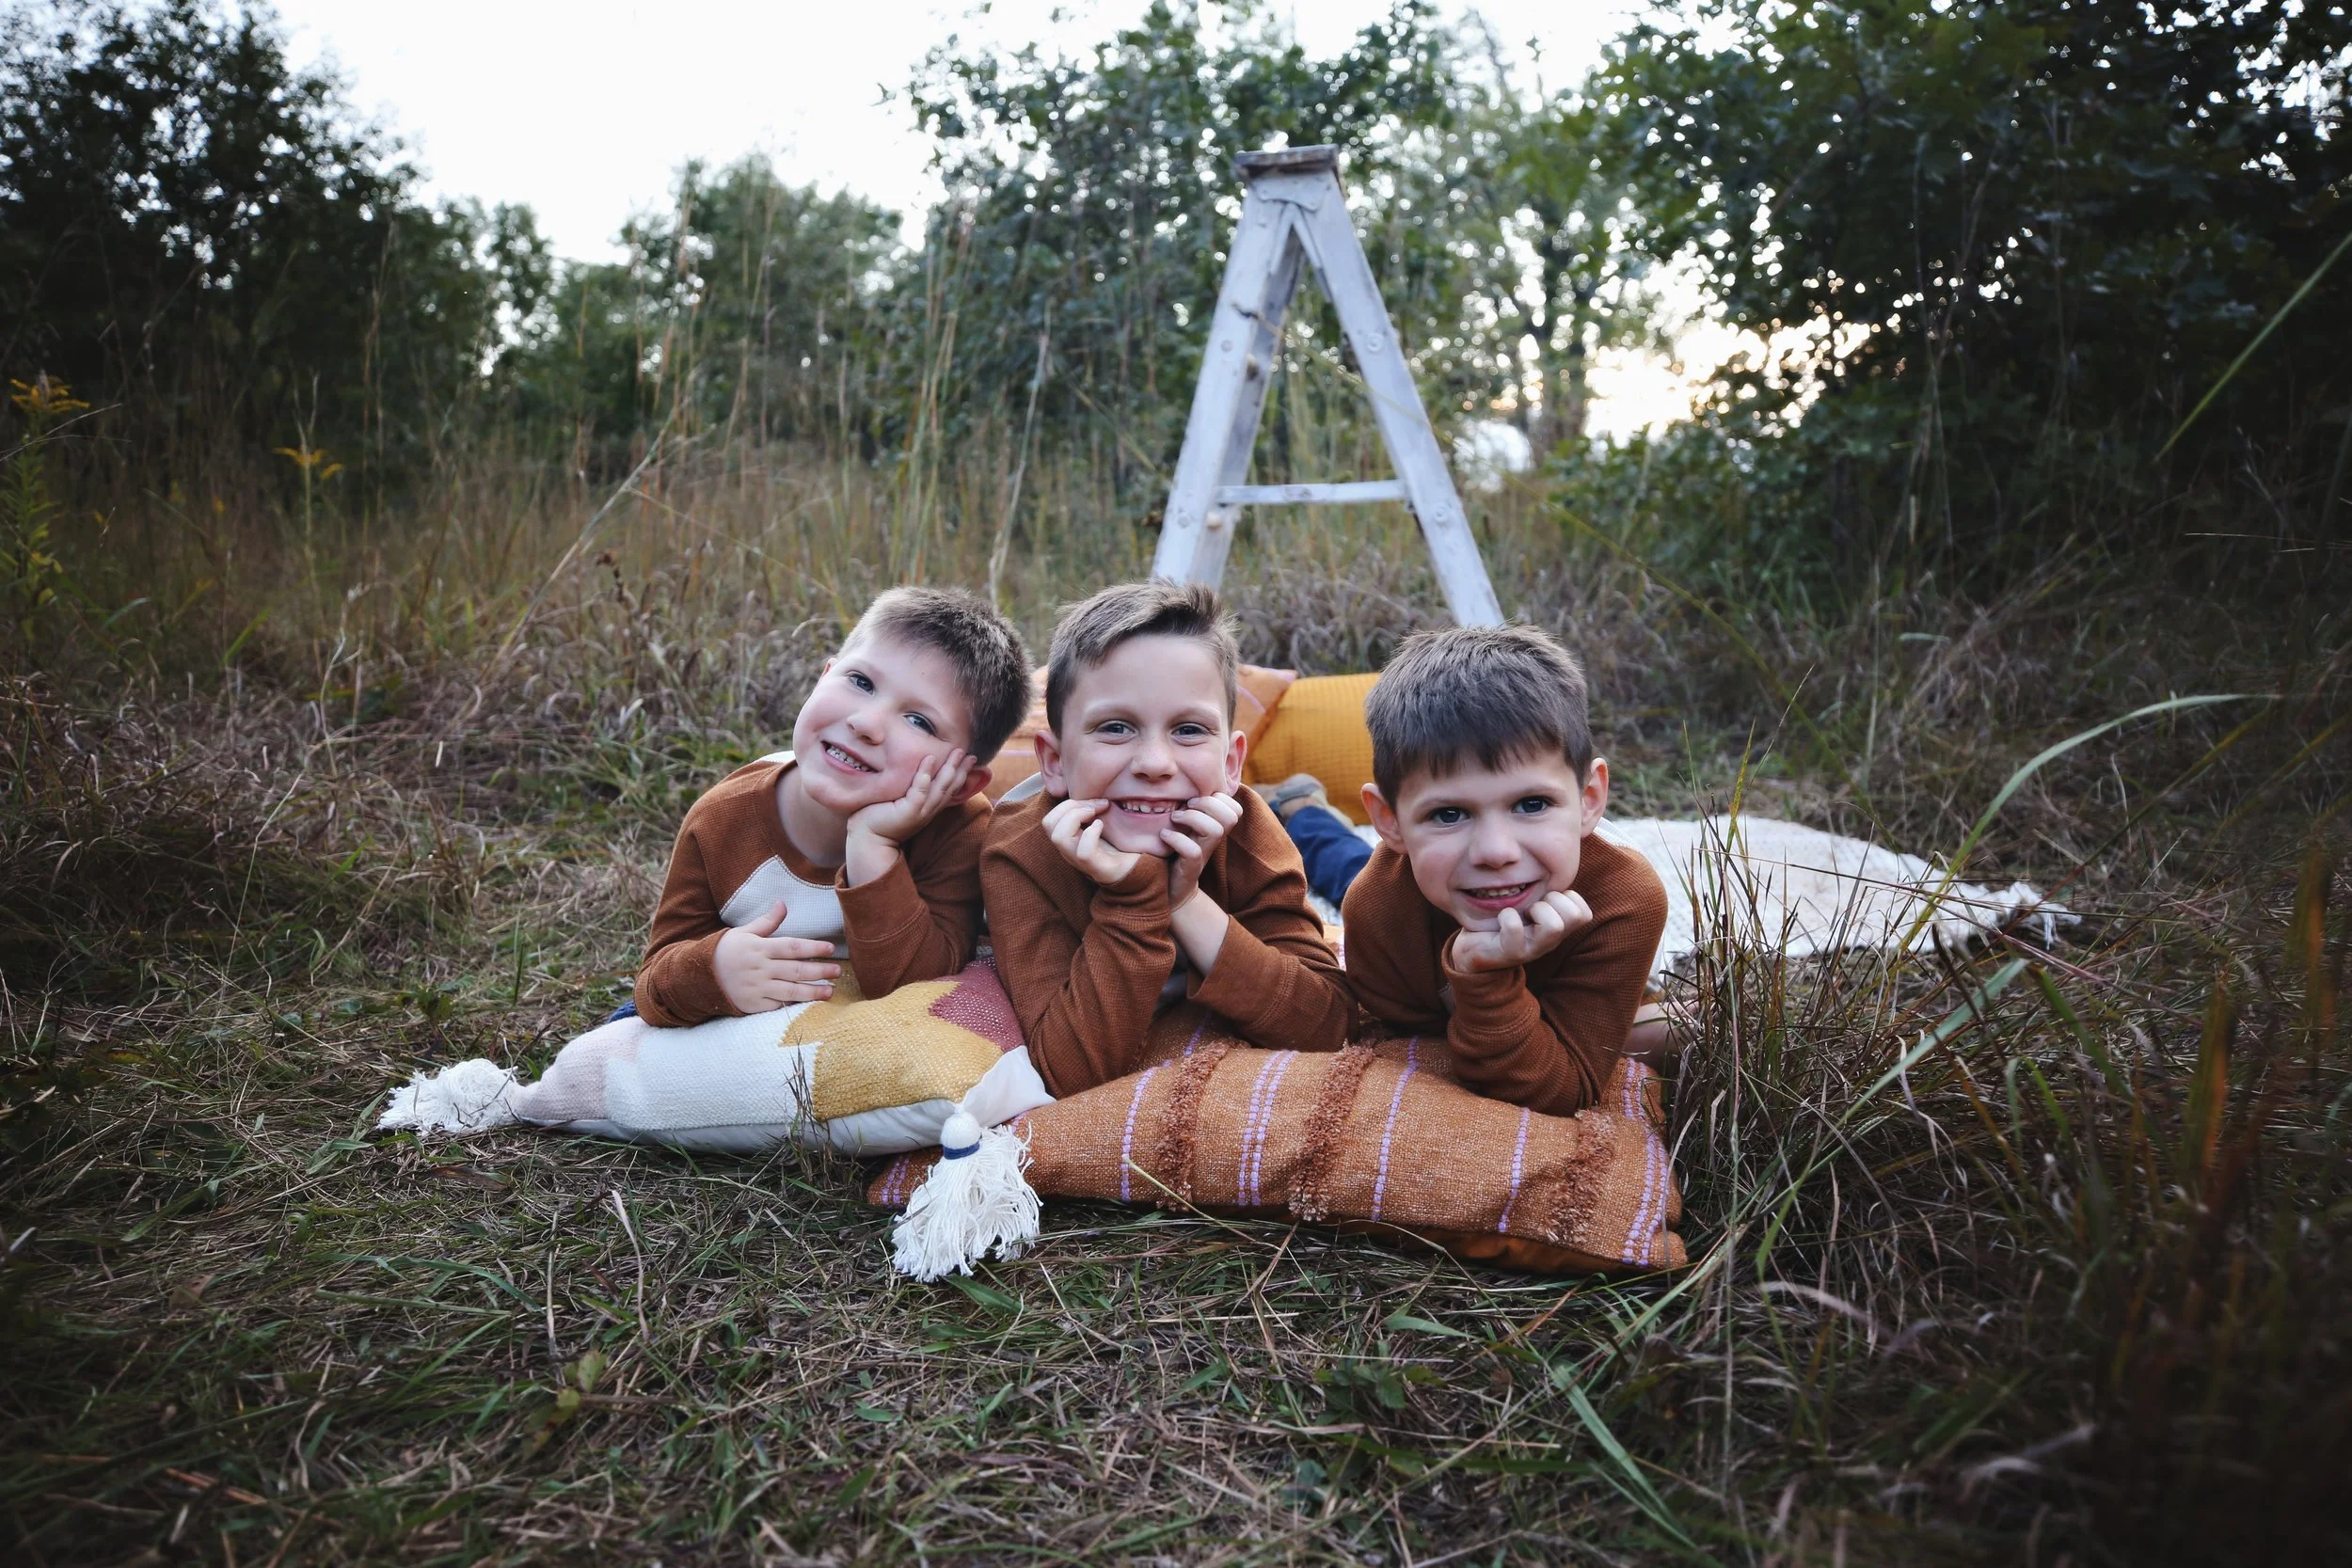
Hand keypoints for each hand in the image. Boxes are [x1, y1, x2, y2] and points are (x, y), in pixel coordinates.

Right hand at [713, 901, 840, 1011]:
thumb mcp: (744, 932)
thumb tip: (783, 904)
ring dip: (813, 992)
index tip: (830, 948)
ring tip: (831, 991)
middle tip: (838, 971)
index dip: (813, 948)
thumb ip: (767, 922)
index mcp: (759, 948)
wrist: (699, 976)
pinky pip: (777, 1005)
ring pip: (790, 991)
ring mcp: (757, 988)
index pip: (792, 947)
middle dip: (820, 971)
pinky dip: (794, 1004)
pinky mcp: (753, 1005)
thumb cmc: (726, 950)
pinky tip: (810, 1003)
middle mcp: (760, 969)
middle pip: (796, 970)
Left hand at [844, 749, 976, 882]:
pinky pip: (920, 790)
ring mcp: (920, 811)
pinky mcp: (909, 811)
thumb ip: (908, 788)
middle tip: (972, 754)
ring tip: (958, 752)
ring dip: (950, 768)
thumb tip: (910, 770)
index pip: (949, 789)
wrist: (868, 839)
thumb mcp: (899, 801)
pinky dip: (925, 774)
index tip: (970, 759)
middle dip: (961, 769)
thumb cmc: (878, 817)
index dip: (961, 775)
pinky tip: (930, 758)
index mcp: (928, 808)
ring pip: (940, 787)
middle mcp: (928, 810)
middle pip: (950, 787)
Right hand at [1044, 797, 1143, 887]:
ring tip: (1097, 815)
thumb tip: (1087, 786)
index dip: (1066, 804)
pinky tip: (1102, 827)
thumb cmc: (1122, 844)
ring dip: (1077, 817)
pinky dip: (1092, 834)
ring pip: (1059, 837)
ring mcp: (1082, 862)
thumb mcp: (1102, 821)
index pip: (1049, 819)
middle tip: (1095, 806)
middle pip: (1049, 824)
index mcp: (1069, 840)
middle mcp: (1070, 852)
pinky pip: (1084, 852)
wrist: (1142, 868)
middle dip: (1070, 806)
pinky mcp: (1099, 869)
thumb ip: (1091, 808)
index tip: (1092, 802)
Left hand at [1162, 791, 1242, 910]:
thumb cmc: (1173, 851)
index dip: (1219, 798)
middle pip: (1231, 816)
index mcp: (1214, 827)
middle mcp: (1213, 840)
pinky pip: (1193, 851)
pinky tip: (1164, 835)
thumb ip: (1188, 808)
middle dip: (1208, 804)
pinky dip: (1176, 839)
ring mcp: (1204, 854)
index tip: (1194, 799)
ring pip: (1215, 830)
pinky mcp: (1191, 868)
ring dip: (1192, 818)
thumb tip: (1182, 779)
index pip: (1235, 808)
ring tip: (1174, 818)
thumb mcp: (1183, 826)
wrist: (1169, 888)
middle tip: (1186, 806)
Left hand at [1450, 890, 1591, 973]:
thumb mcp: (1529, 903)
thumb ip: (1543, 887)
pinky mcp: (1511, 953)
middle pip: (1576, 916)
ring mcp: (1532, 949)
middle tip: (1532, 906)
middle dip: (1553, 900)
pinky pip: (1515, 928)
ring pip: (1555, 926)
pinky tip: (1501, 917)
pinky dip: (1507, 916)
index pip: (1584, 912)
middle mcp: (1550, 941)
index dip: (1567, 897)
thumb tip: (1556, 857)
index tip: (1545, 897)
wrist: (1474, 949)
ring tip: (1522, 912)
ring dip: (1536, 909)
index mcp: (1558, 927)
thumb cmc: (1504, 919)